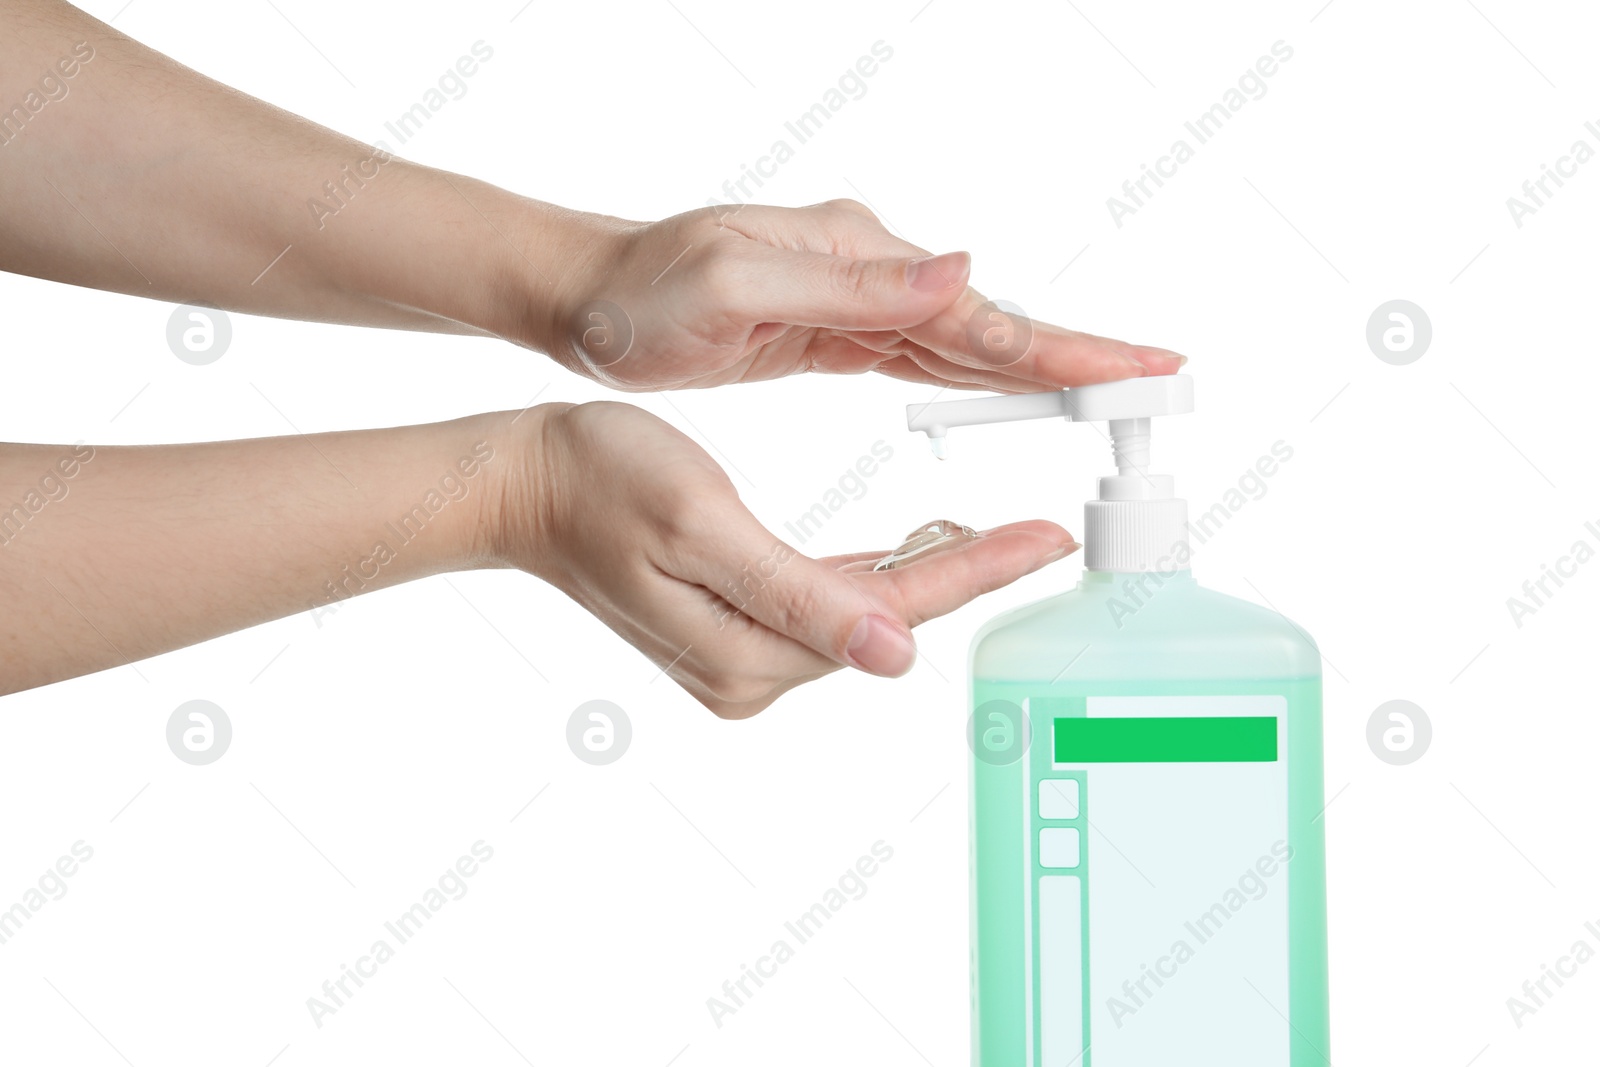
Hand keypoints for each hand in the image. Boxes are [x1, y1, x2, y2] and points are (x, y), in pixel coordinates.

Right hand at [495, 401, 1078, 716]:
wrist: (525, 484)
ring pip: (862, 614)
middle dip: (963, 575)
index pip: (890, 615)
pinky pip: (826, 604)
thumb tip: (895, 656)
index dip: (974, 573)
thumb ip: (799, 595)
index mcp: (746, 655)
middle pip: (886, 622)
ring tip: (995, 531)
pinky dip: (875, 575)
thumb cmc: (600, 480)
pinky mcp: (734, 632)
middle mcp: (749, 674)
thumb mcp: (702, 524)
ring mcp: (741, 659)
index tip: (1044, 540)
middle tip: (1040, 532)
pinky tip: (913, 545)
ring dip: (926, 574)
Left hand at [537, 199, 1185, 391]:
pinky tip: (1006, 386)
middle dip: (1074, 351)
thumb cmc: (640, 296)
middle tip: (1156, 376)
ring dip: (1035, 364)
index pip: (975, 312)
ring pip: (963, 338)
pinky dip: (974, 371)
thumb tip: (959, 273)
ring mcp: (852, 297)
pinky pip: (922, 354)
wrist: (582, 298)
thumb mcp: (733, 286)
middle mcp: (865, 269)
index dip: (1057, 345)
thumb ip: (846, 286)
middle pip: (989, 320)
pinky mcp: (833, 329)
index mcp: (853, 255)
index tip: (1131, 364)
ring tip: (1108, 384)